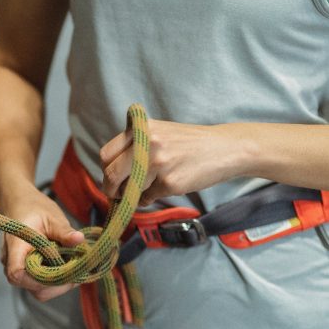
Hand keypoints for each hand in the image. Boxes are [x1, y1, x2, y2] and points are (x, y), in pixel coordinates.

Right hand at [0, 184, 84, 301]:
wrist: (18, 203)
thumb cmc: (32, 207)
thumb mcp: (51, 216)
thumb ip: (64, 231)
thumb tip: (79, 240)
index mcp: (15, 247)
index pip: (17, 274)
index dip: (38, 281)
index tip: (62, 274)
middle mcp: (12, 261)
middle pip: (31, 288)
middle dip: (57, 285)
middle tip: (77, 273)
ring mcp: (17, 267)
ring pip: (37, 288)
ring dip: (57, 284)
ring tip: (73, 268)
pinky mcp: (25, 269)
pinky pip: (38, 282)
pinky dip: (54, 279)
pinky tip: (66, 266)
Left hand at [100, 118, 237, 205]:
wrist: (224, 148)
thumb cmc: (187, 143)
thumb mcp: (158, 131)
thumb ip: (134, 144)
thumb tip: (108, 170)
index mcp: (140, 129)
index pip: (106, 154)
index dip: (105, 169)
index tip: (110, 177)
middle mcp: (146, 144)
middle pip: (111, 174)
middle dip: (110, 188)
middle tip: (116, 194)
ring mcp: (158, 164)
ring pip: (128, 189)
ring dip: (133, 194)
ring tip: (148, 187)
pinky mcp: (169, 182)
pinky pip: (147, 198)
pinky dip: (149, 199)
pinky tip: (162, 189)